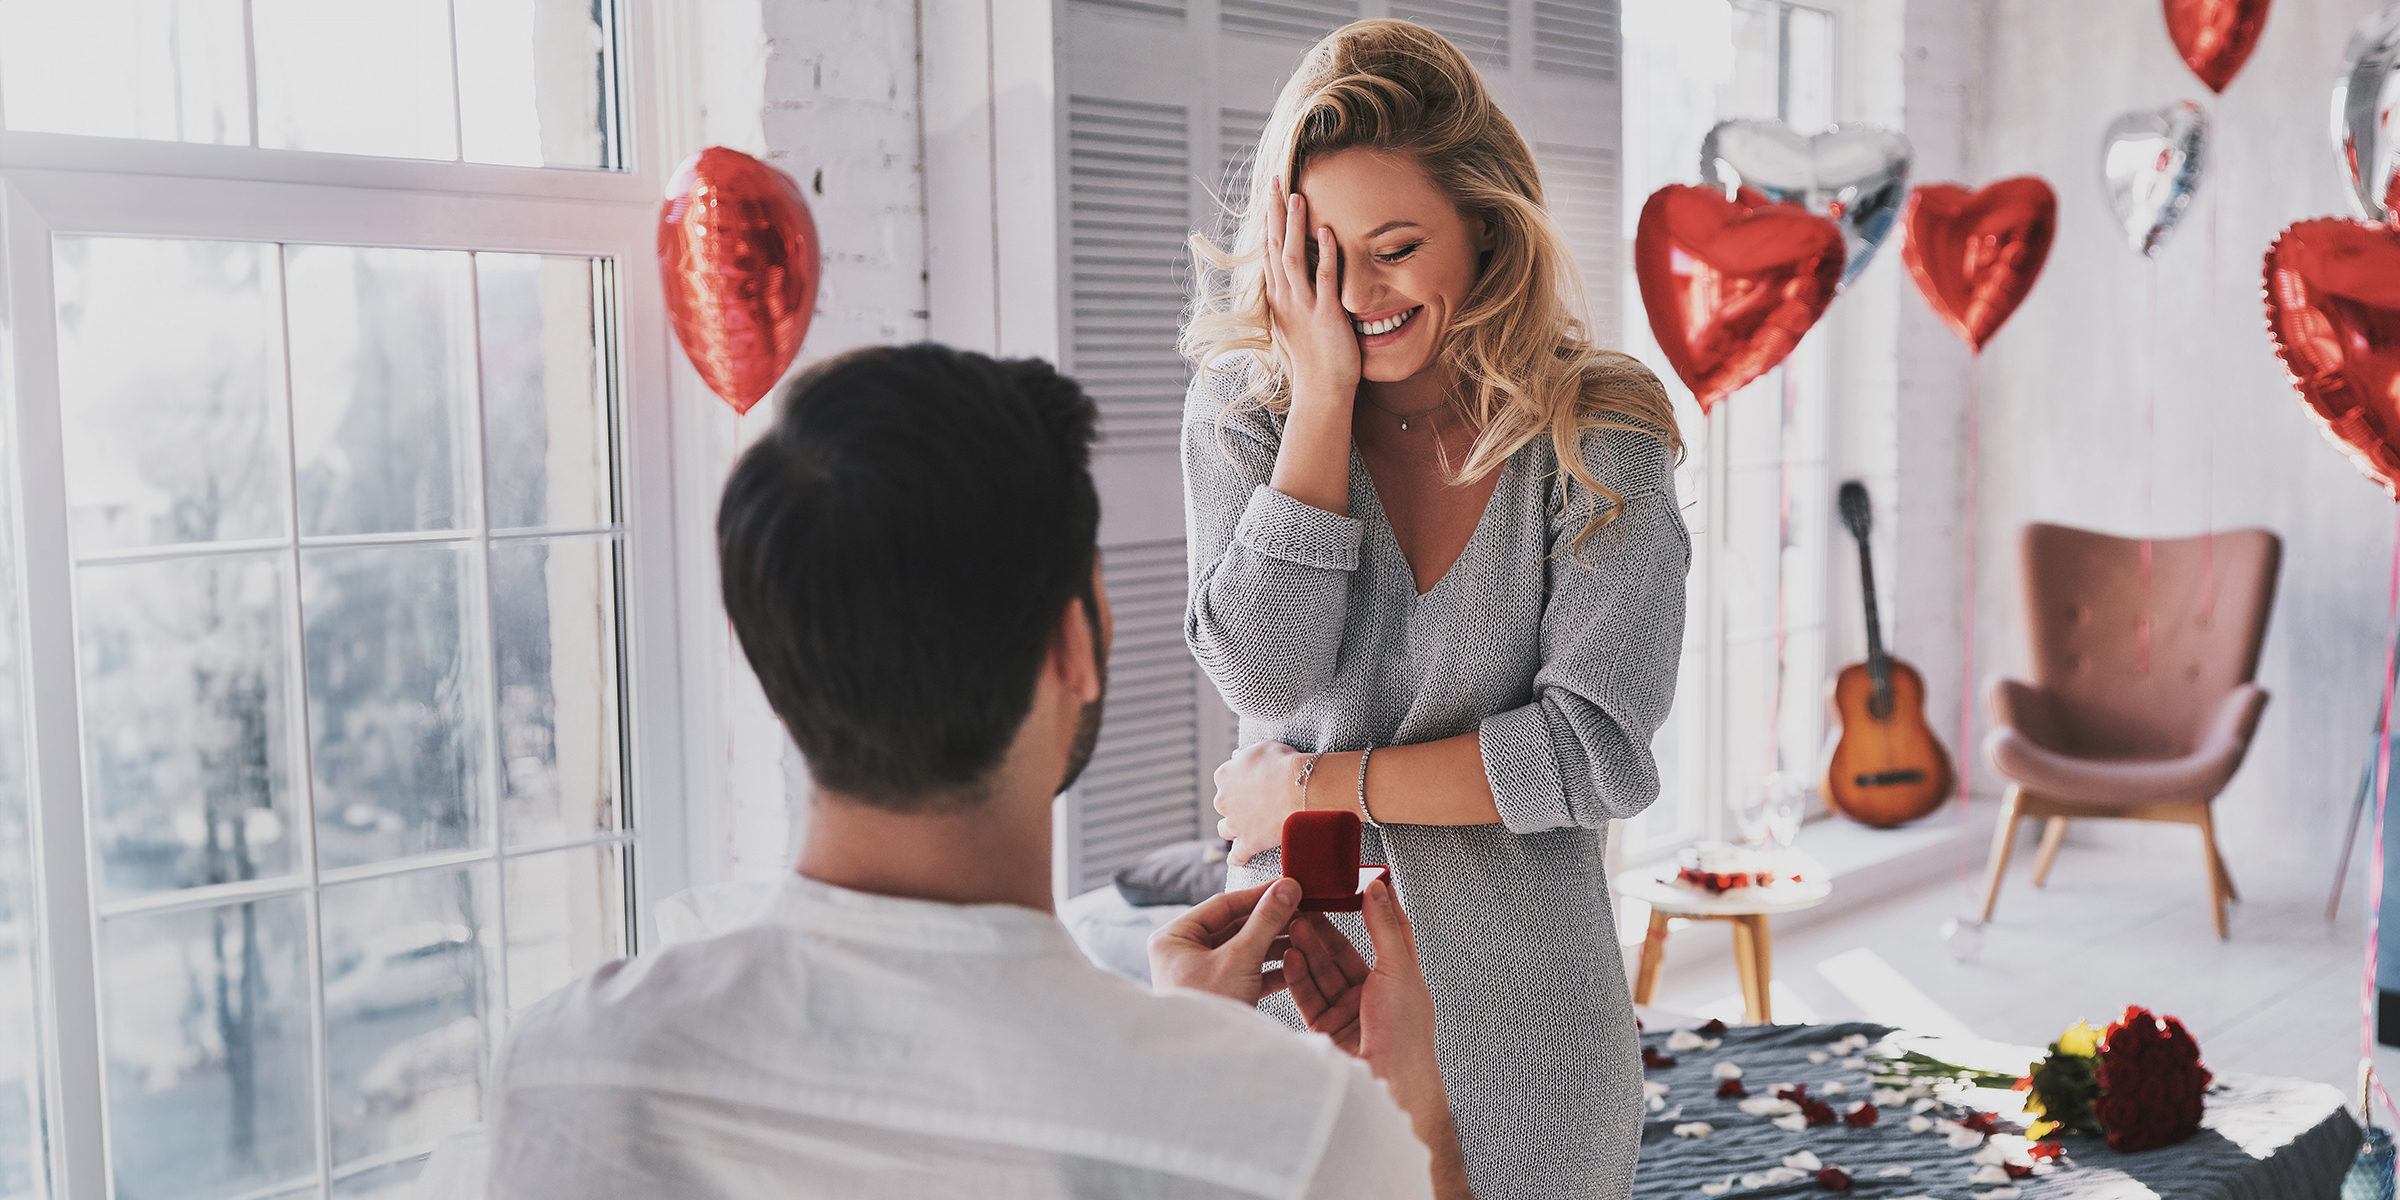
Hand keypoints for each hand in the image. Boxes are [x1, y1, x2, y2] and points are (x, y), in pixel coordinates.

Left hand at [1148, 880, 1299, 1005]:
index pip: (1222, 905)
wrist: (1205, 1067)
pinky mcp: (1219, 994)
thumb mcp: (1240, 959)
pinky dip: (1270, 969)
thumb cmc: (1208, 1010)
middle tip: (1303, 910)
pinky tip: (1295, 964)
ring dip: (1274, 944)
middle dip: (1270, 922)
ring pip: (1244, 949)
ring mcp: (1201, 975)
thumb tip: (1287, 888)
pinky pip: (1247, 972)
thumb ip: (1265, 921)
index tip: (1289, 887)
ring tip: (1305, 936)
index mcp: (1174, 938)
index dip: (1259, 895)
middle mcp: (1183, 953)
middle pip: (1234, 926)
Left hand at [1213, 740, 1308, 865]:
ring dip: (1233, 829)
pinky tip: (1238, 859)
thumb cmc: (1285, 764)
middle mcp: (1223, 800)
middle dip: (1236, 805)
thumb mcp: (1263, 747)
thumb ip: (1245, 753)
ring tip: (1246, 828)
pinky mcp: (1249, 843)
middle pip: (1224, 804)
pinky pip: (1237, 856)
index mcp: (1224, 775)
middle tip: (1255, 804)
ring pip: (1225, 830)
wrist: (1301, 788)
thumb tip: (1236, 757)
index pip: (1225, 779)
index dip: (1239, 782)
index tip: (1252, 783)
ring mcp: (1235, 824)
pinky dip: (1237, 858)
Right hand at [1263, 178, 1361, 400]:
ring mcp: (1303, 305)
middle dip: (1274, 212)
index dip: (1269, 220)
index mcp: (1278, 297)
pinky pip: (1324, 278)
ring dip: (1294, 225)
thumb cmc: (1314, 359)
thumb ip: (1296, 297)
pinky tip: (1328, 231)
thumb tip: (1296, 278)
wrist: (1322, 391)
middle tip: (1274, 180)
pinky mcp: (1325, 314)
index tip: (1271, 193)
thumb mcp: (1298, 322)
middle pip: (1274, 245)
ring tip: (1296, 195)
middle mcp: (1285, 298)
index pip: (1269, 250)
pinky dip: (1325, 253)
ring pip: (1292, 257)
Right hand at [1285, 878, 1440, 1086]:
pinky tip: (1289, 958)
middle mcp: (1374, 993)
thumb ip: (1384, 927)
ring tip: (1292, 928)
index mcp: (1399, 977)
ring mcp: (1349, 1011)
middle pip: (1343, 953)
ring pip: (1323, 973)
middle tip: (1304, 908)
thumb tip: (1380, 889)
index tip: (1357, 882)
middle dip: (1323, 931)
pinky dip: (1298, 976)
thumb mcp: (1398, 969)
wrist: (1388, 1082)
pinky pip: (1308, 996)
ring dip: (1307, 950)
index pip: (1388, 932)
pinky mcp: (1327, 1027)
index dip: (1374, 906)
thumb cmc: (1404, 1033)